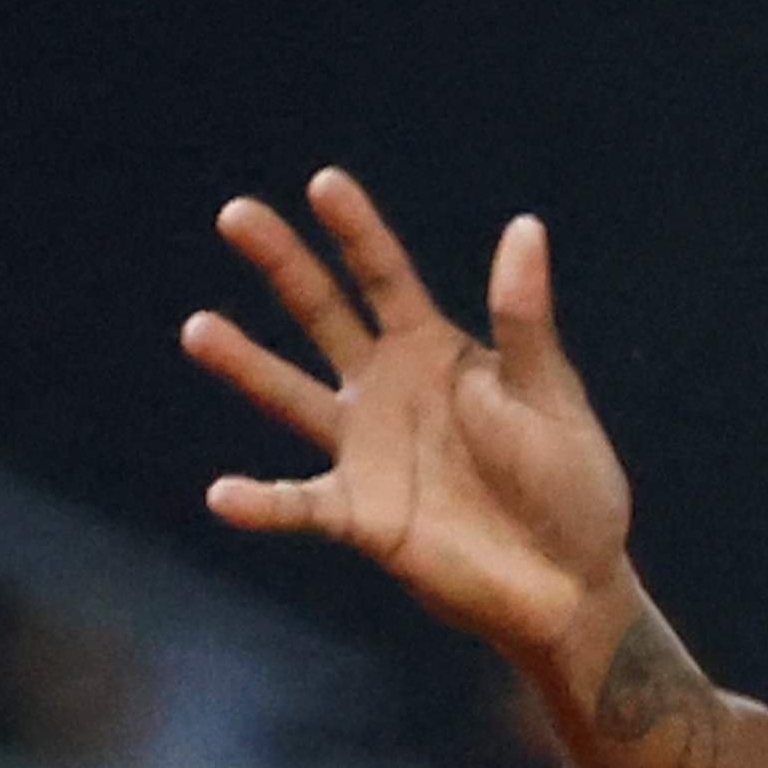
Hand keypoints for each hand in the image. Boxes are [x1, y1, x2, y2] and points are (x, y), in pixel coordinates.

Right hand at [185, 170, 636, 668]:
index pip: (385, 277)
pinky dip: (262, 503)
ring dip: (245, 364)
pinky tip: (223, 494)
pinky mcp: (360, 516)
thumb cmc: (570, 484)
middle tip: (235, 214)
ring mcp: (365, 451)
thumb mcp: (549, 396)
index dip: (356, 231)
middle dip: (284, 264)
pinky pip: (299, 505)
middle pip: (323, 314)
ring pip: (290, 396)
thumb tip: (524, 227)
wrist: (571, 584)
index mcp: (435, 352)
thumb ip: (523, 321)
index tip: (324, 182)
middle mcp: (386, 390)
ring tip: (197, 328)